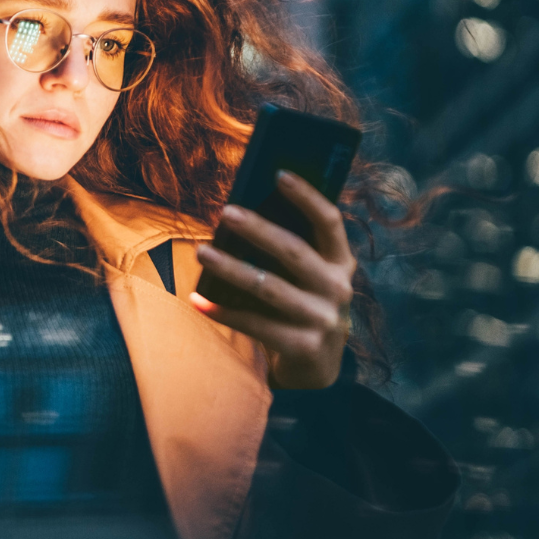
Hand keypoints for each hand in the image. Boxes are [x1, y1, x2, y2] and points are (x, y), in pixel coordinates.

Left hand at [191, 170, 357, 388]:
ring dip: (231, 267)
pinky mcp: (304, 346)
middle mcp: (337, 288)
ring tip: (202, 251)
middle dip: (258, 229)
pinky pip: (255, 325)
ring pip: (269, 287)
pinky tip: (197, 299)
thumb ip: (292, 249)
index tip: (279, 174)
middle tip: (225, 212)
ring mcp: (323, 319)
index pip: (330, 221)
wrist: (318, 365)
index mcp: (341, 262)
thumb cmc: (302, 304)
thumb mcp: (309, 276)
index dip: (307, 196)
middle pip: (294, 251)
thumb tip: (244, 213)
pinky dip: (223, 311)